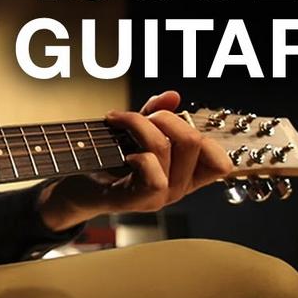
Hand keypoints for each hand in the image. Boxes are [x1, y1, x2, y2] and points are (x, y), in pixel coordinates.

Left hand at [38, 90, 232, 231]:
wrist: (76, 186)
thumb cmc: (107, 159)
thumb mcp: (135, 133)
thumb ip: (155, 114)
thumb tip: (172, 95)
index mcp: (185, 175)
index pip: (220, 163)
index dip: (201, 135)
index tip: (169, 123)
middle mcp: (178, 188)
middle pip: (194, 142)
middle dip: (164, 117)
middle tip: (138, 117)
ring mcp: (159, 198)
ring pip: (167, 148)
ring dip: (138, 124)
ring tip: (117, 122)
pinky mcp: (137, 202)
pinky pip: (154, 175)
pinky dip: (137, 155)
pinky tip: (122, 154)